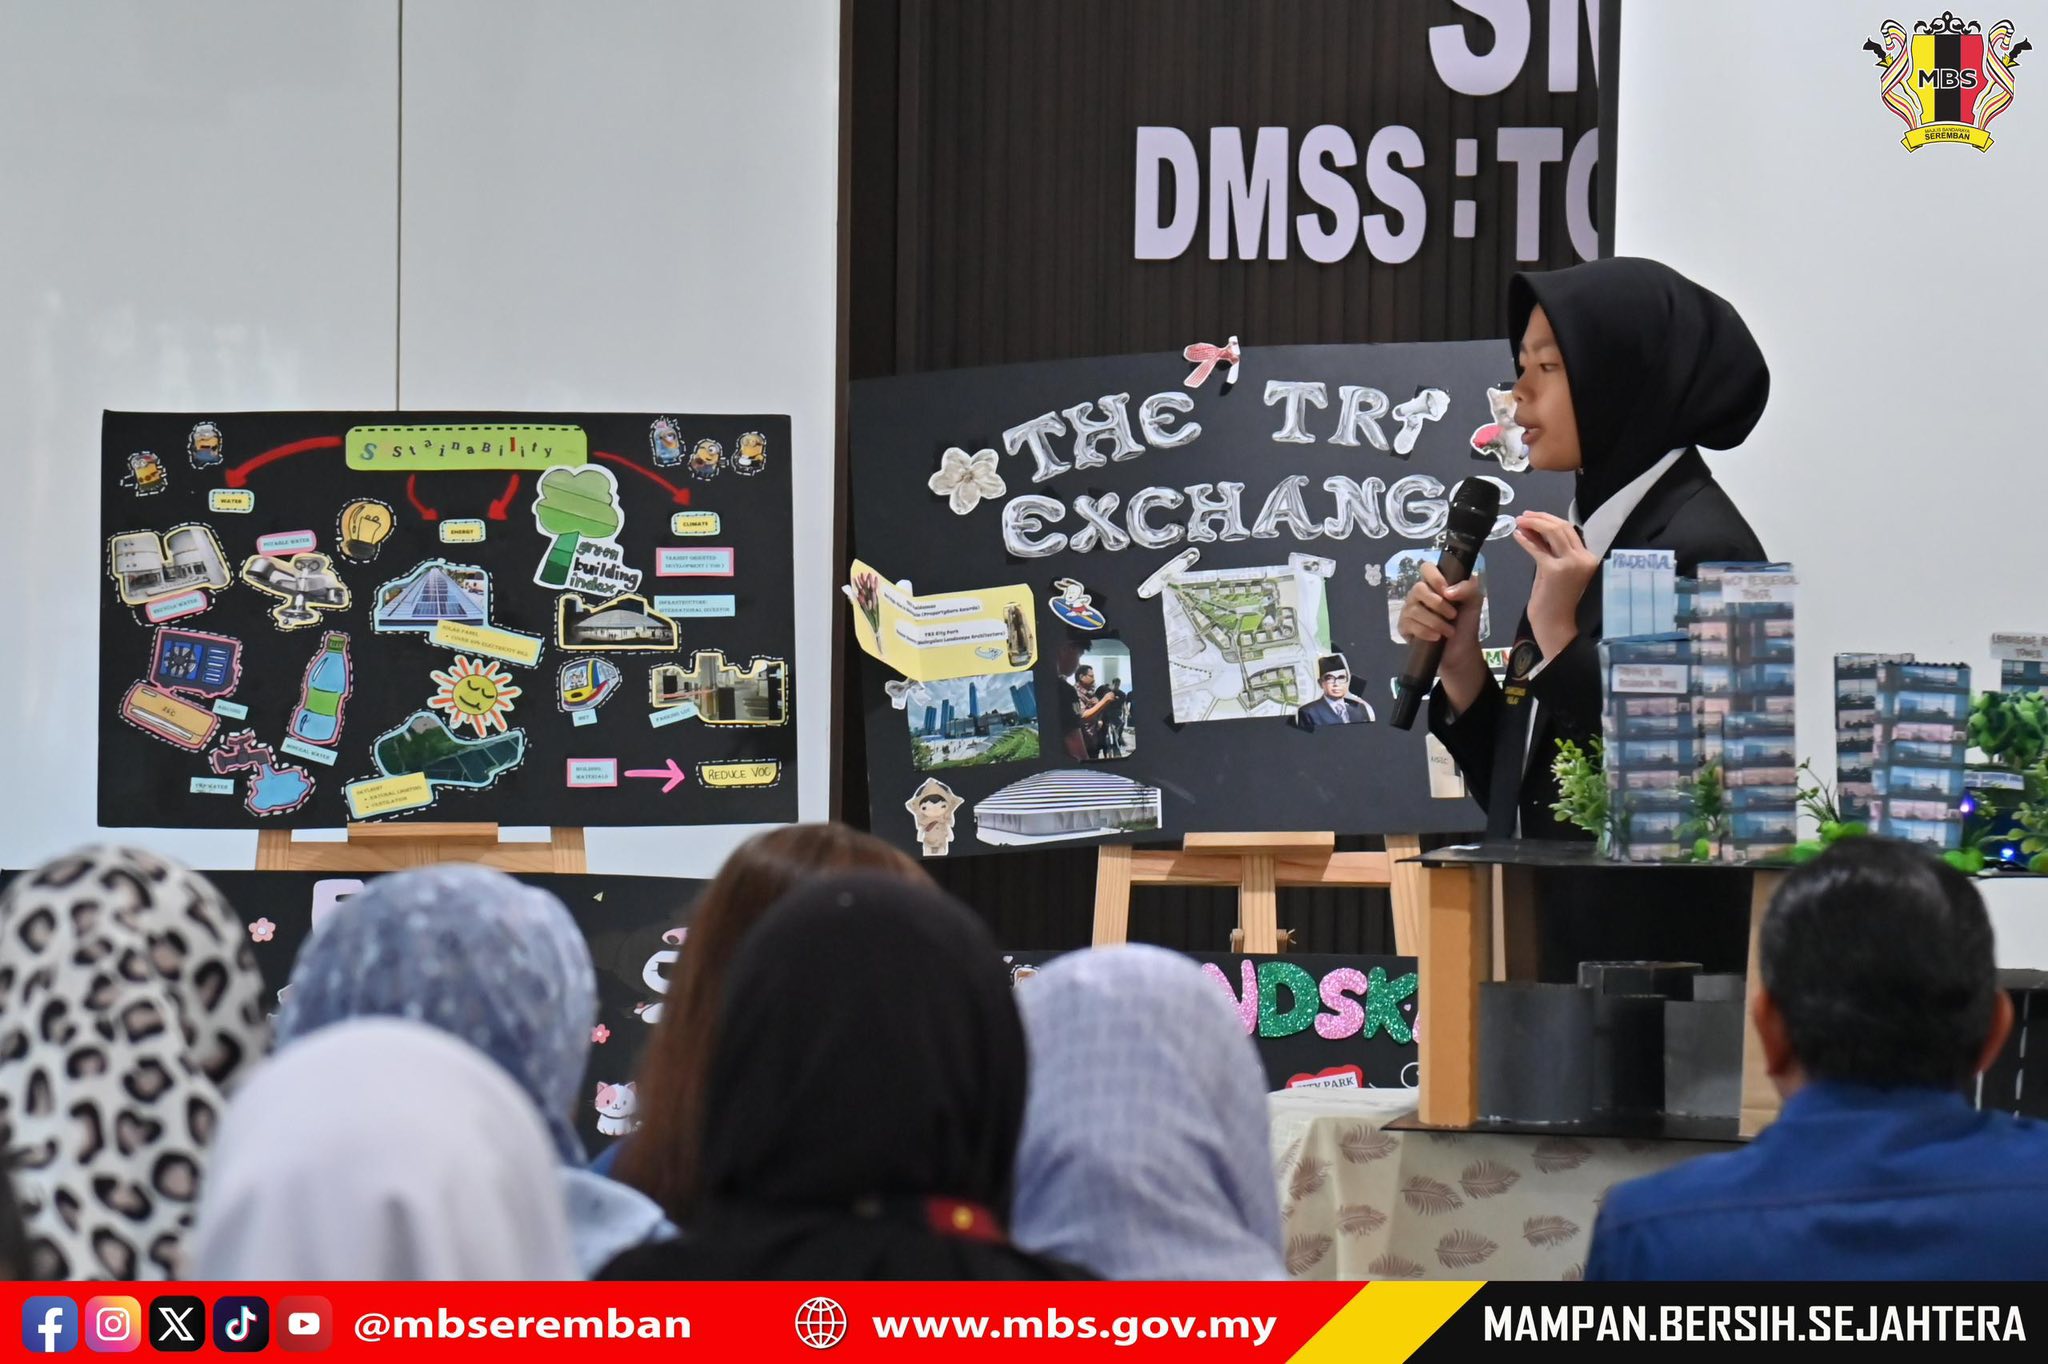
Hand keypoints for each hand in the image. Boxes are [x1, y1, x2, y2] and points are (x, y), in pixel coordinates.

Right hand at [1399, 559, 1484, 657]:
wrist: (1461, 650)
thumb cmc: (1466, 623)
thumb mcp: (1474, 601)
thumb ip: (1468, 588)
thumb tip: (1447, 592)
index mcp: (1435, 583)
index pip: (1427, 568)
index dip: (1435, 578)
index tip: (1447, 592)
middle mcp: (1419, 594)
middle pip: (1418, 589)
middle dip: (1438, 604)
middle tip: (1453, 615)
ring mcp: (1409, 610)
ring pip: (1414, 609)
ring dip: (1436, 622)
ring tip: (1448, 631)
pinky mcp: (1404, 627)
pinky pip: (1409, 625)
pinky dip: (1426, 632)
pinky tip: (1436, 637)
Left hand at [1512, 511, 1598, 657]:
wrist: (1560, 631)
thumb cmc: (1561, 609)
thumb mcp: (1560, 578)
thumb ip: (1554, 558)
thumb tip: (1538, 538)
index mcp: (1589, 560)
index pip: (1571, 533)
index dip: (1551, 521)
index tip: (1536, 518)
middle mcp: (1584, 559)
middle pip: (1563, 528)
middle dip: (1541, 518)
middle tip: (1524, 515)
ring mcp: (1571, 564)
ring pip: (1553, 532)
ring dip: (1534, 523)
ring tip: (1519, 521)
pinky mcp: (1554, 571)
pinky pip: (1538, 549)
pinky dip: (1526, 540)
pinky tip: (1517, 535)